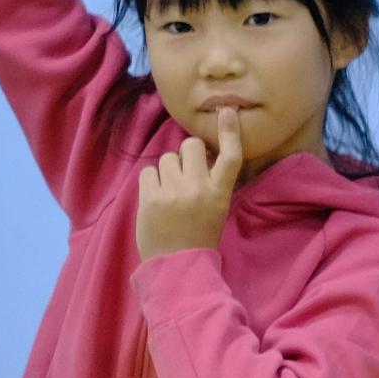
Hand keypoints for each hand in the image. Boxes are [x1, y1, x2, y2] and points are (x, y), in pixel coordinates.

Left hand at [133, 128, 244, 257]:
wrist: (177, 266)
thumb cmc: (199, 236)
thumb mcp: (217, 208)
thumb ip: (211, 182)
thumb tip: (200, 155)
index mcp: (220, 193)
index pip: (230, 156)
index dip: (229, 131)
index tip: (226, 111)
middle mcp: (198, 188)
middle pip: (191, 147)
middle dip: (188, 154)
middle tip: (186, 172)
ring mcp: (173, 192)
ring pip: (167, 158)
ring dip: (168, 170)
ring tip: (170, 192)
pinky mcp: (150, 198)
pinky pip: (148, 171)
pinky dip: (151, 181)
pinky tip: (156, 197)